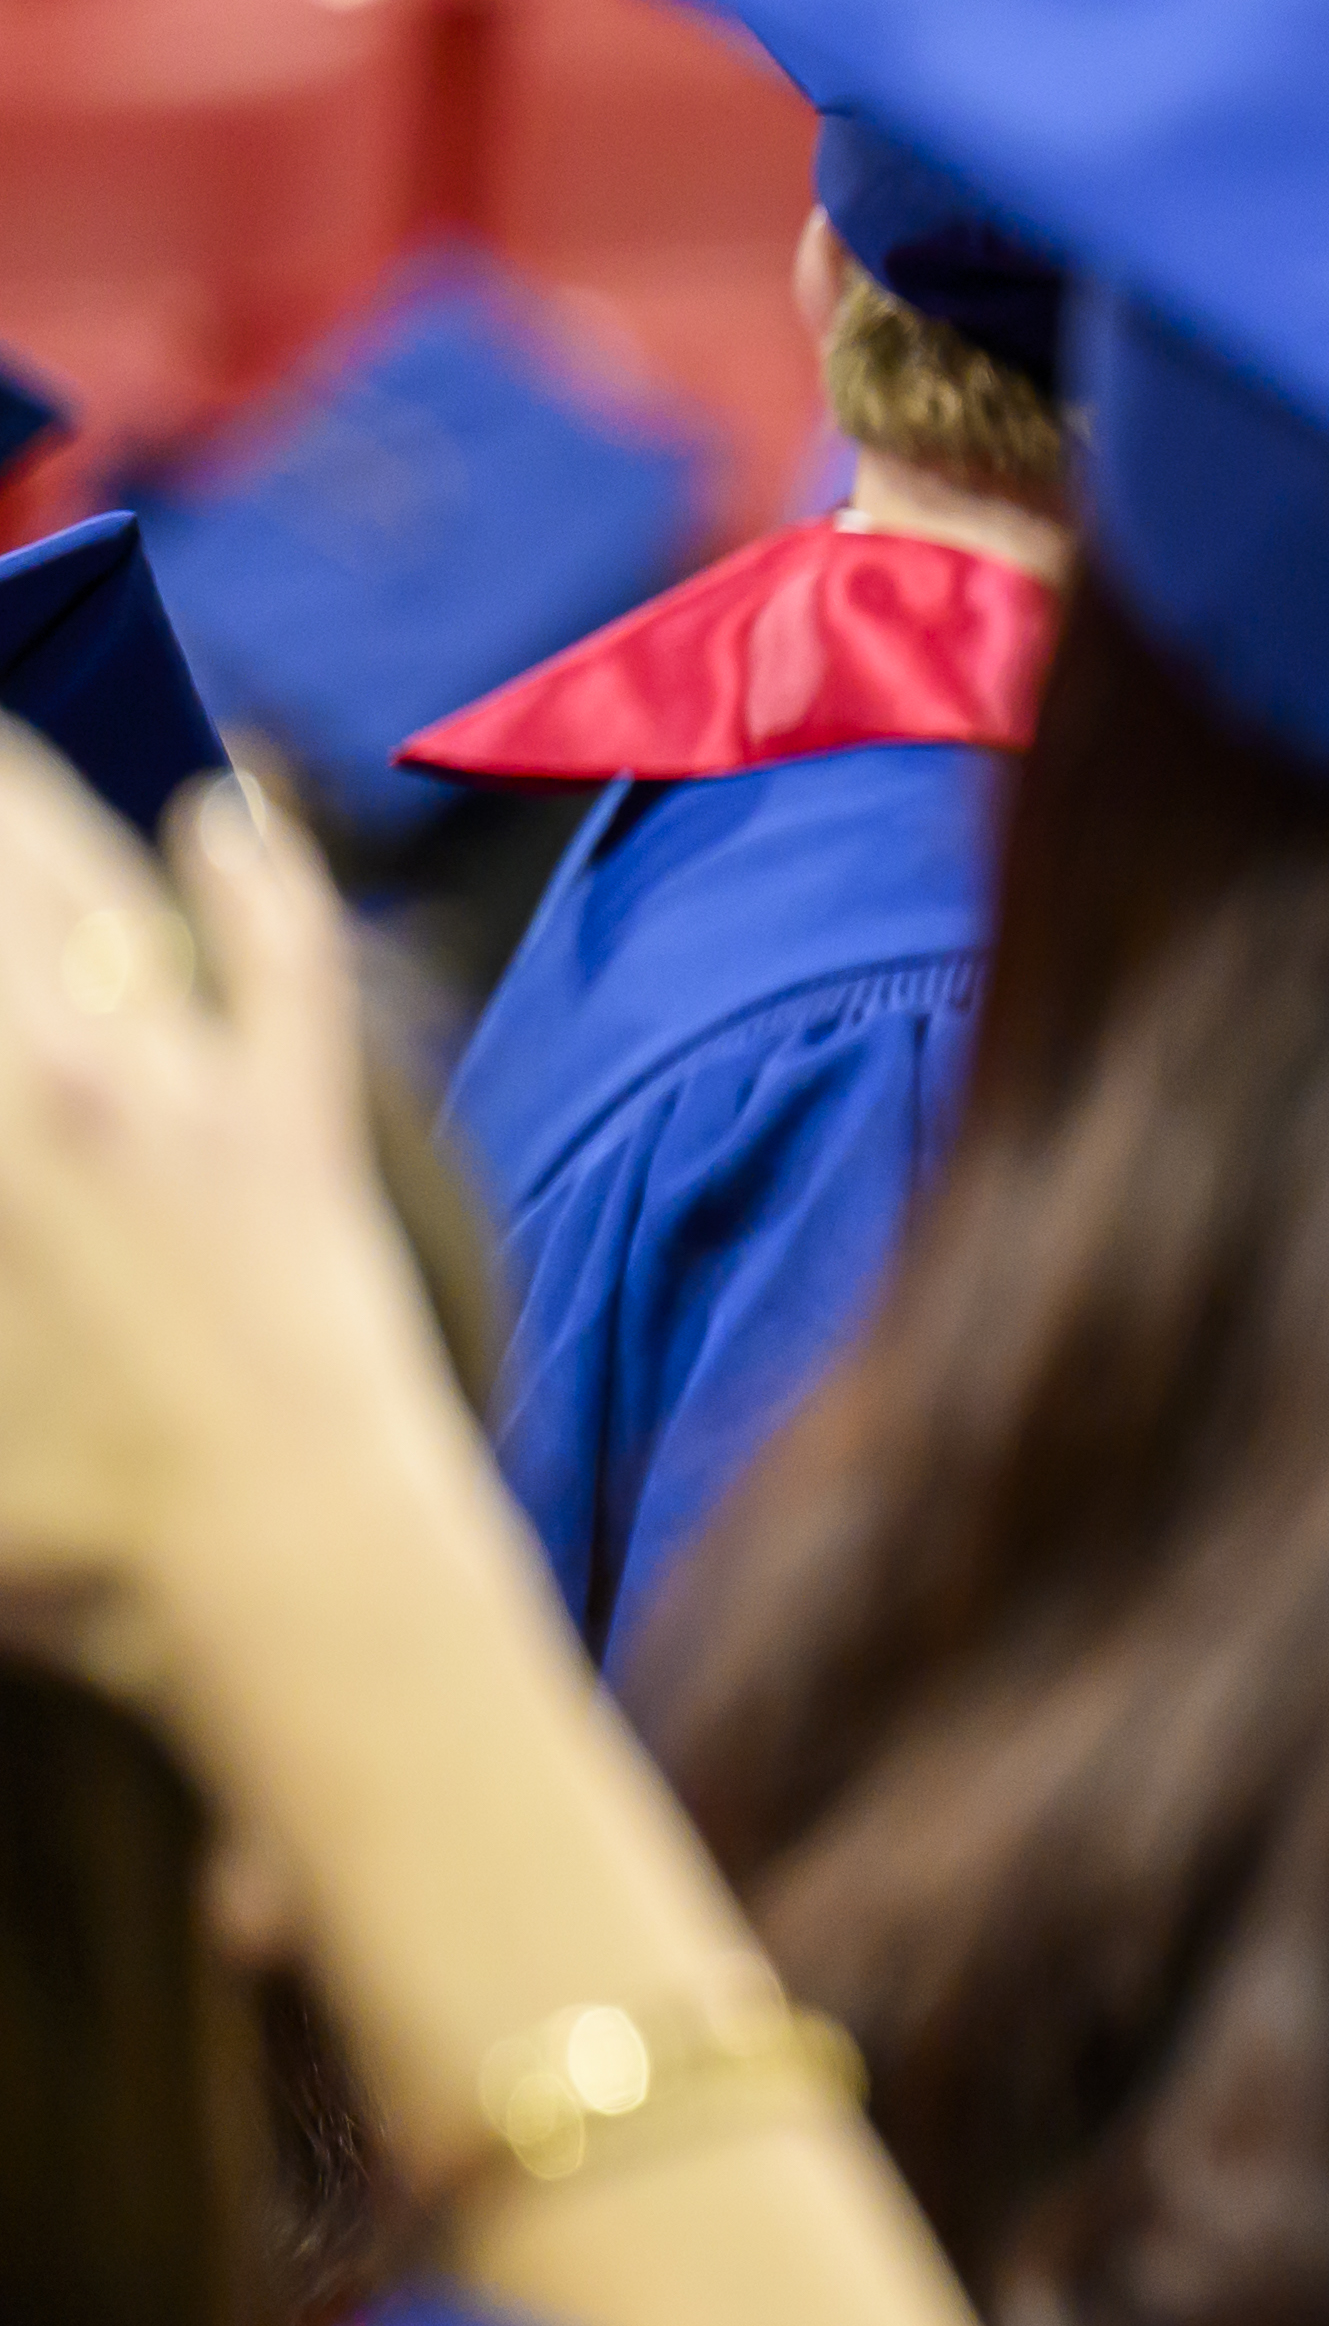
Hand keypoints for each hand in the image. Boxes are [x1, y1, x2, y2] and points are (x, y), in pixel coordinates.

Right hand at [0, 746, 485, 1722]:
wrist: (287, 1579)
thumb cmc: (62, 1539)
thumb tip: (6, 1158)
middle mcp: (44, 1073)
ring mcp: (182, 1089)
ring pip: (87, 883)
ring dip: (28, 795)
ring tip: (4, 747)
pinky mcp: (300, 1127)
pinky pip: (283, 960)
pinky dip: (252, 871)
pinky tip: (225, 809)